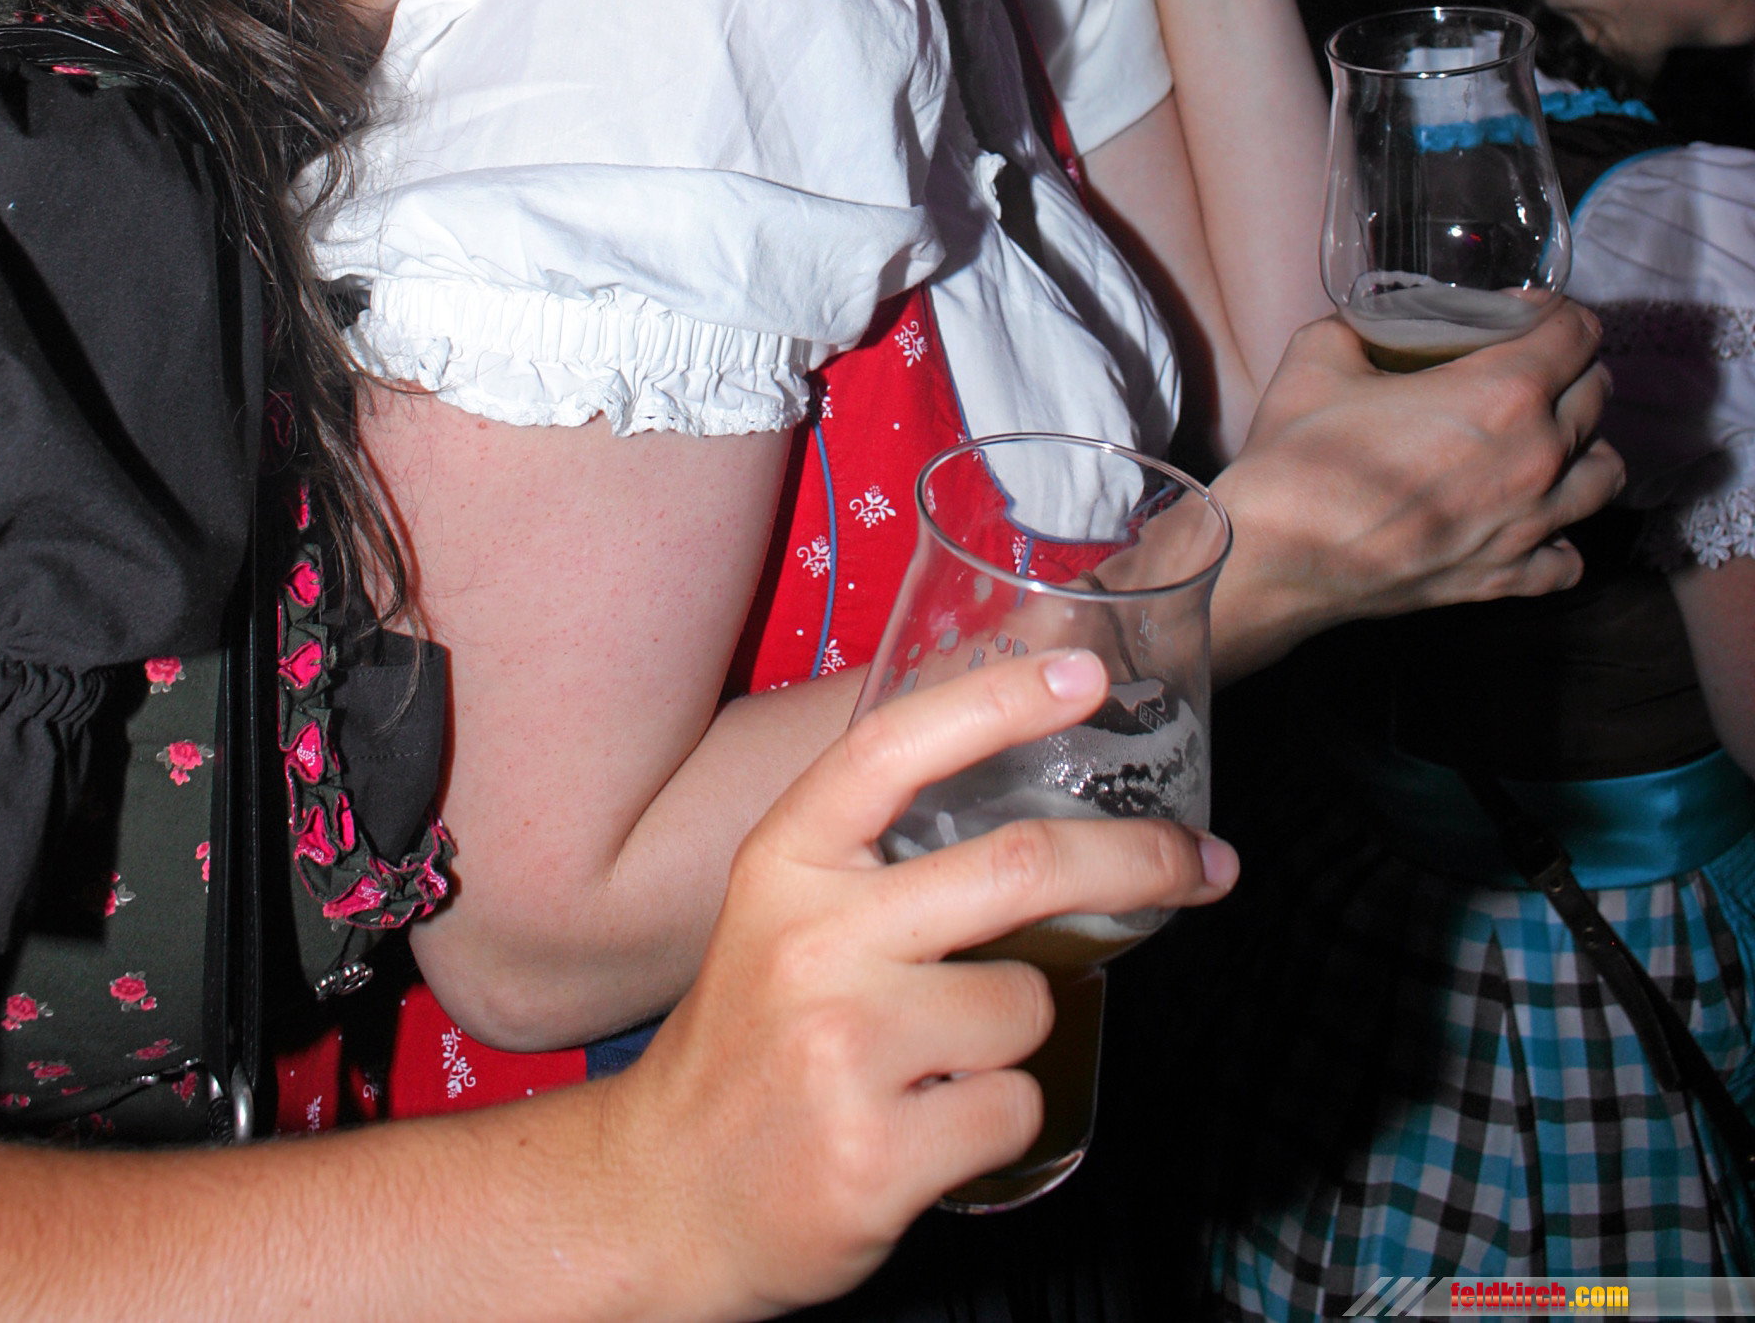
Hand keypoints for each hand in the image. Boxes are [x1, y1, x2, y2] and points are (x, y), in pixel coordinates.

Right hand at [603, 649, 1235, 1318]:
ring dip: (1020, 1027)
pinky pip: (1018, 1105)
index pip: (894, 750)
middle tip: (1201, 861)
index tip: (1084, 673)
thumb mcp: (783, 912)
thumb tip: (1034, 786)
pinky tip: (931, 1126)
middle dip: (1136, 858)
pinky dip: (1002, 1117)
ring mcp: (841, 1048)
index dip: (994, 699)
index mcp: (784, 862)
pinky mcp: (875, 1153)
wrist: (668, 1195)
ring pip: (1029, 1003)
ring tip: (940, 1056)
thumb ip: (879, 855)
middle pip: (1016, 867)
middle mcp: (810, 940)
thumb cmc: (755, 1038)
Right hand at [1209, 304, 1622, 680]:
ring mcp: (1531, 525)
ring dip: (1583, 448)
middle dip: (1572, 369)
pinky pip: (1570, 557)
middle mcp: (1537, 456)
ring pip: (1606, 475)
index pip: (1578, 333)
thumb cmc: (1302, 451)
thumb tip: (1376, 321)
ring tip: (1547, 440)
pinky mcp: (1508, 578)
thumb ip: (1366, 324)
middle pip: (1598, 396)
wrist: (1278, 554)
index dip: (1558, 313)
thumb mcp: (1323, 351)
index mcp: (1503, 391)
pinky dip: (1559, 536)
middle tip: (1531, 366)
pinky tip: (1528, 520)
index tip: (1532, 313)